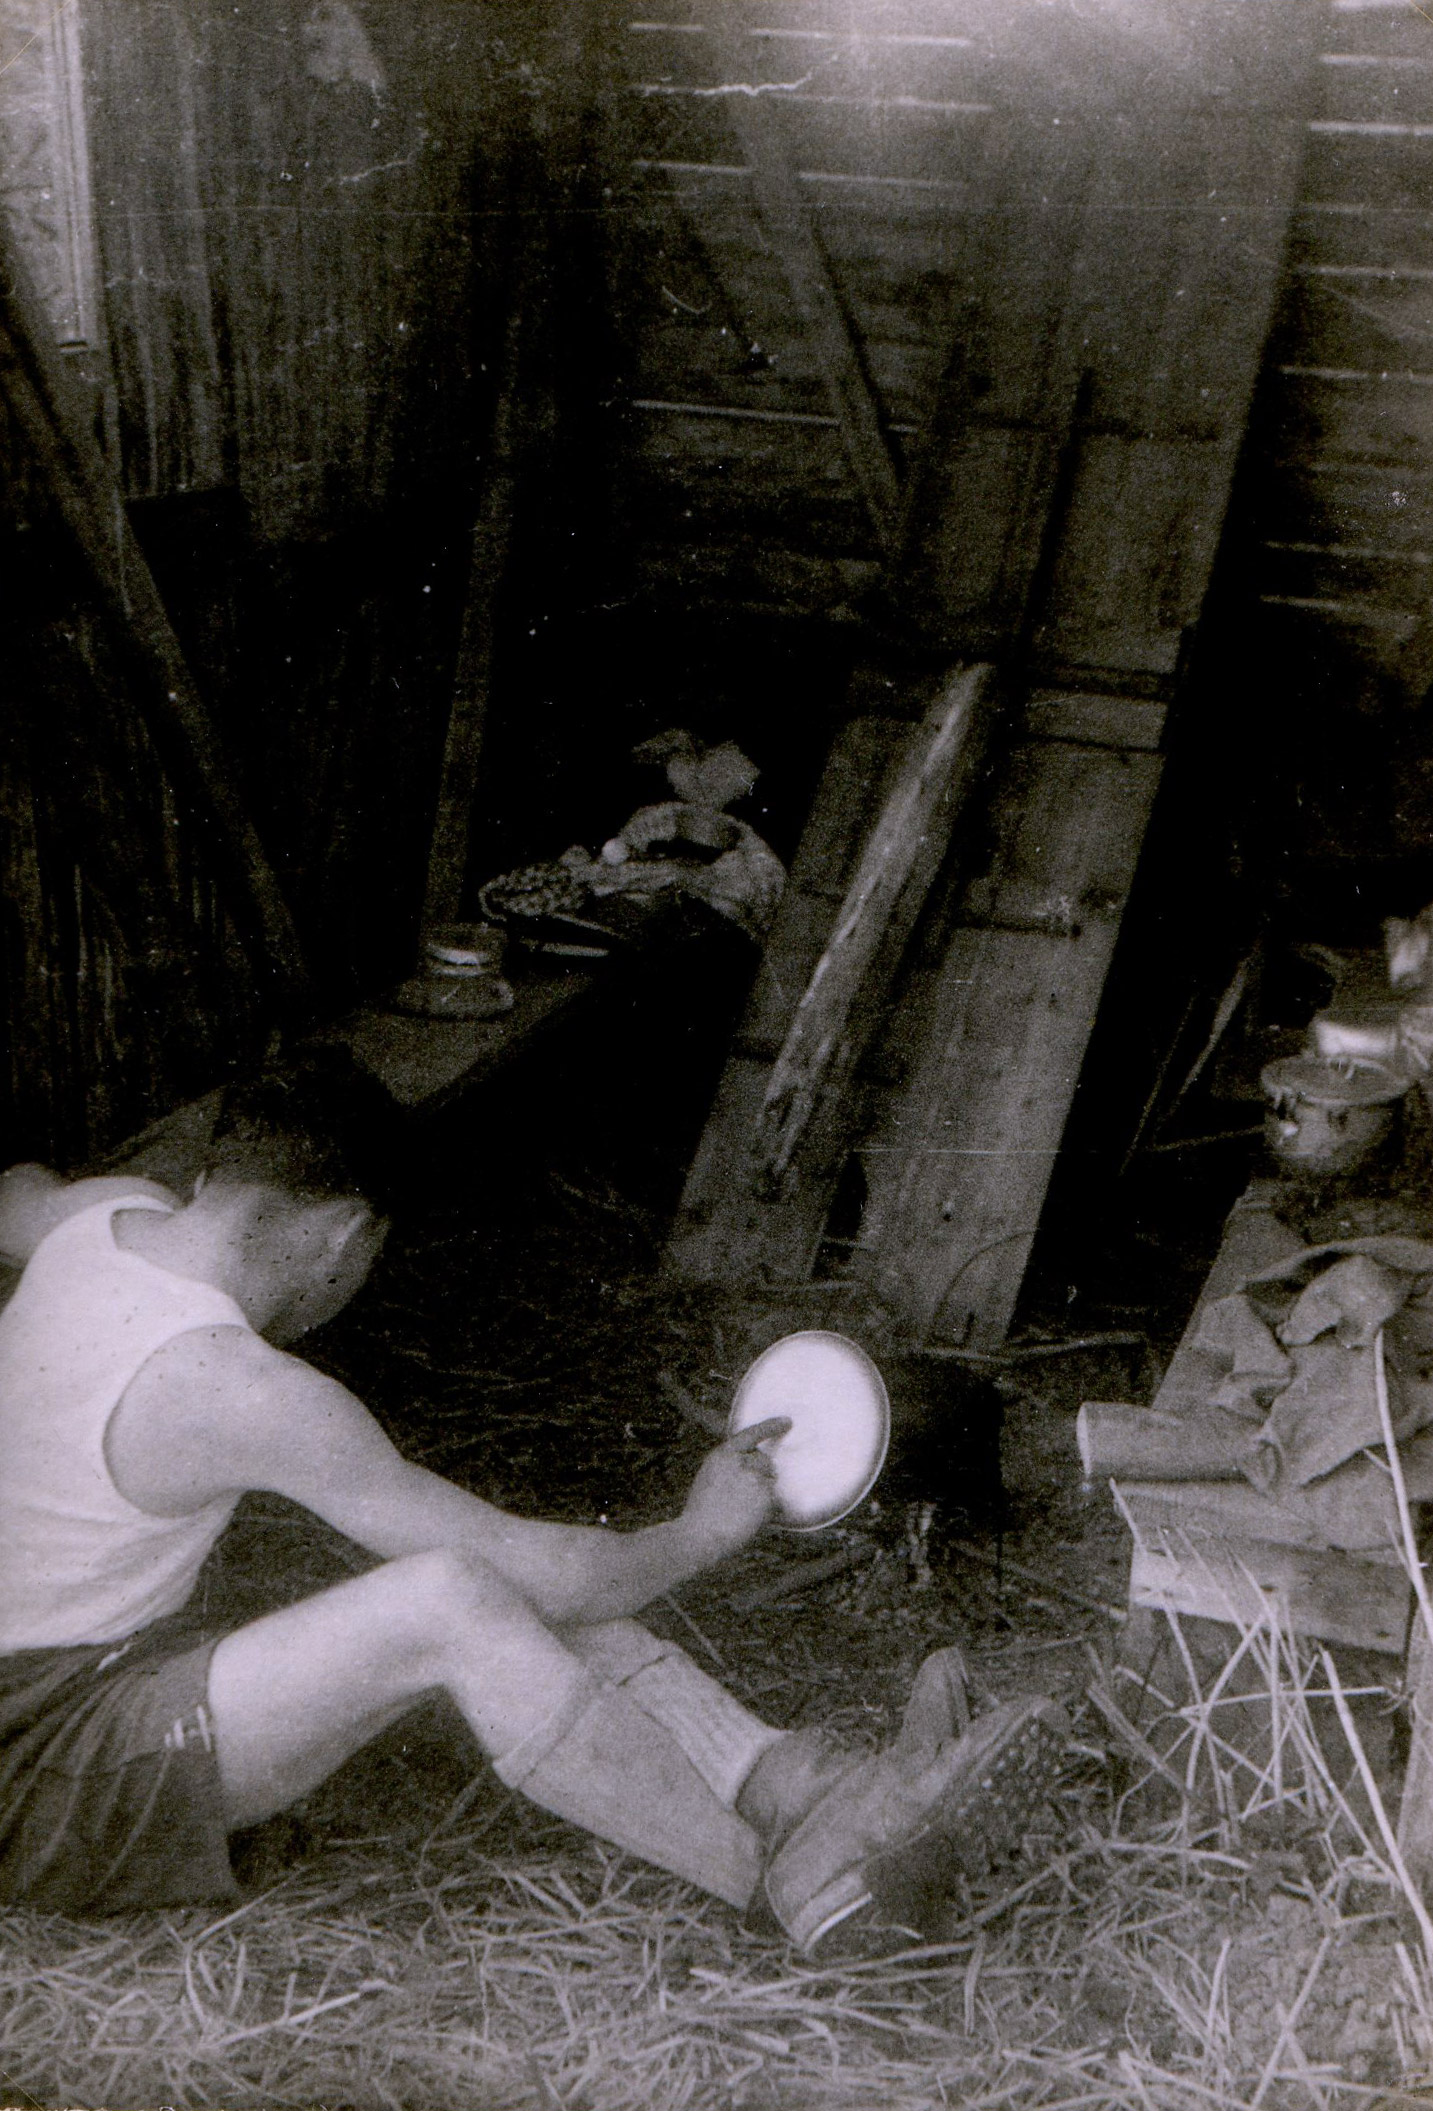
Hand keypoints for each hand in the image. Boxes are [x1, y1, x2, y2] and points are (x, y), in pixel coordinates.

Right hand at [679, 1418, 789, 1561]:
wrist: (699, 1536)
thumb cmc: (700, 1516)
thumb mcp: (709, 1482)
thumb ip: (728, 1471)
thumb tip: (750, 1475)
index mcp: (722, 1455)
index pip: (751, 1434)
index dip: (771, 1426)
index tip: (787, 1422)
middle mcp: (739, 1460)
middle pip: (764, 1461)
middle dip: (762, 1475)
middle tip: (747, 1498)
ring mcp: (753, 1475)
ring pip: (770, 1481)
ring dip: (763, 1495)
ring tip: (742, 1512)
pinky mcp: (765, 1493)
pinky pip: (774, 1502)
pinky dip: (767, 1513)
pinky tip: (749, 1522)